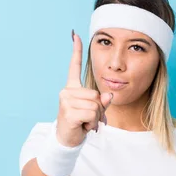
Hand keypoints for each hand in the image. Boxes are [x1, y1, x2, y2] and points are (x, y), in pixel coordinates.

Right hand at [56, 30, 113, 146]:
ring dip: (96, 117)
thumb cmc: (80, 124)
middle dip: (99, 109)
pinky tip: (83, 126)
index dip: (76, 51)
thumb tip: (108, 94)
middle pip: (96, 94)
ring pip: (96, 104)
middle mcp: (67, 91)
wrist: (67, 140)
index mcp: (72, 88)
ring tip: (85, 122)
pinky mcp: (68, 112)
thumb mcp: (94, 111)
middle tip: (89, 118)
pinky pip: (92, 113)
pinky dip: (92, 123)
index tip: (75, 35)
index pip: (75, 66)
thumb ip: (102, 102)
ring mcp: (66, 101)